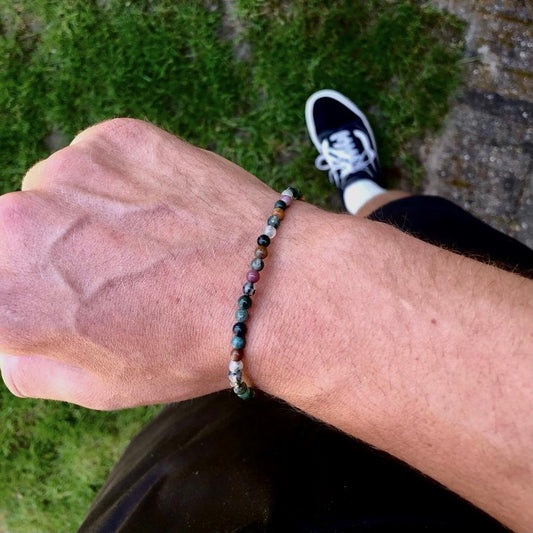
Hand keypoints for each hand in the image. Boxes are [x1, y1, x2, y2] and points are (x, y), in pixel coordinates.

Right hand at [0, 119, 303, 407]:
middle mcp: (17, 221)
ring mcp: (69, 168)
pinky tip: (164, 208)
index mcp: (5, 295)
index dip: (29, 289)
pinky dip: (120, 181)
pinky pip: (97, 159)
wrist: (271, 287)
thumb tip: (11, 332)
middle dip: (47, 251)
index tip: (64, 291)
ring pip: (57, 189)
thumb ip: (27, 361)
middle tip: (110, 269)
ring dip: (85, 211)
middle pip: (11, 231)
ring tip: (148, 239)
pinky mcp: (116, 136)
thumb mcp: (97, 386)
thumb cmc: (187, 347)